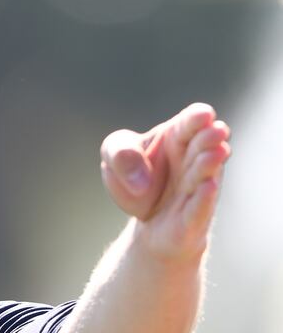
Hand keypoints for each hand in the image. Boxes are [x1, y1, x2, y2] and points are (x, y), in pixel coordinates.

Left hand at [100, 103, 230, 259]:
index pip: (190, 123)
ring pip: (204, 175)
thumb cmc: (132, 176)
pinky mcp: (193, 217)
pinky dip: (203, 198)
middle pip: (203, 146)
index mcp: (177, 137)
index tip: (203, 115)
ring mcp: (195, 189)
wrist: (140, 217)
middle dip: (209, 138)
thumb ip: (121, 154)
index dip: (198, 118)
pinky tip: (208, 186)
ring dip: (209, 164)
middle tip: (217, 130)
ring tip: (216, 153)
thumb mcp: (115, 156)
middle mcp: (193, 161)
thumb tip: (139, 177)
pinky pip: (198, 208)